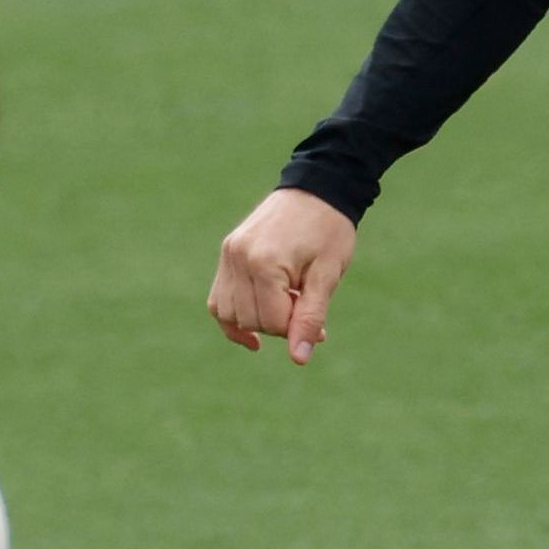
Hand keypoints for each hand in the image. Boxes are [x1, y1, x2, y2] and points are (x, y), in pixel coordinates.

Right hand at [207, 189, 358, 361]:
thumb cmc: (329, 231)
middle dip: (278, 324)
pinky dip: (234, 315)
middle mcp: (238, 258)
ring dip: (256, 320)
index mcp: (264, 263)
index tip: (316, 319)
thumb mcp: (327, 276)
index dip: (296, 328)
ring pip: (228, 314)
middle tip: (304, 306)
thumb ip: (311, 318)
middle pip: (249, 320)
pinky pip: (219, 299)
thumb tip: (299, 359)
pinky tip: (254, 324)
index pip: (271, 322)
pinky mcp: (227, 252)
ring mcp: (228, 254)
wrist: (317, 189)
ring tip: (284, 304)